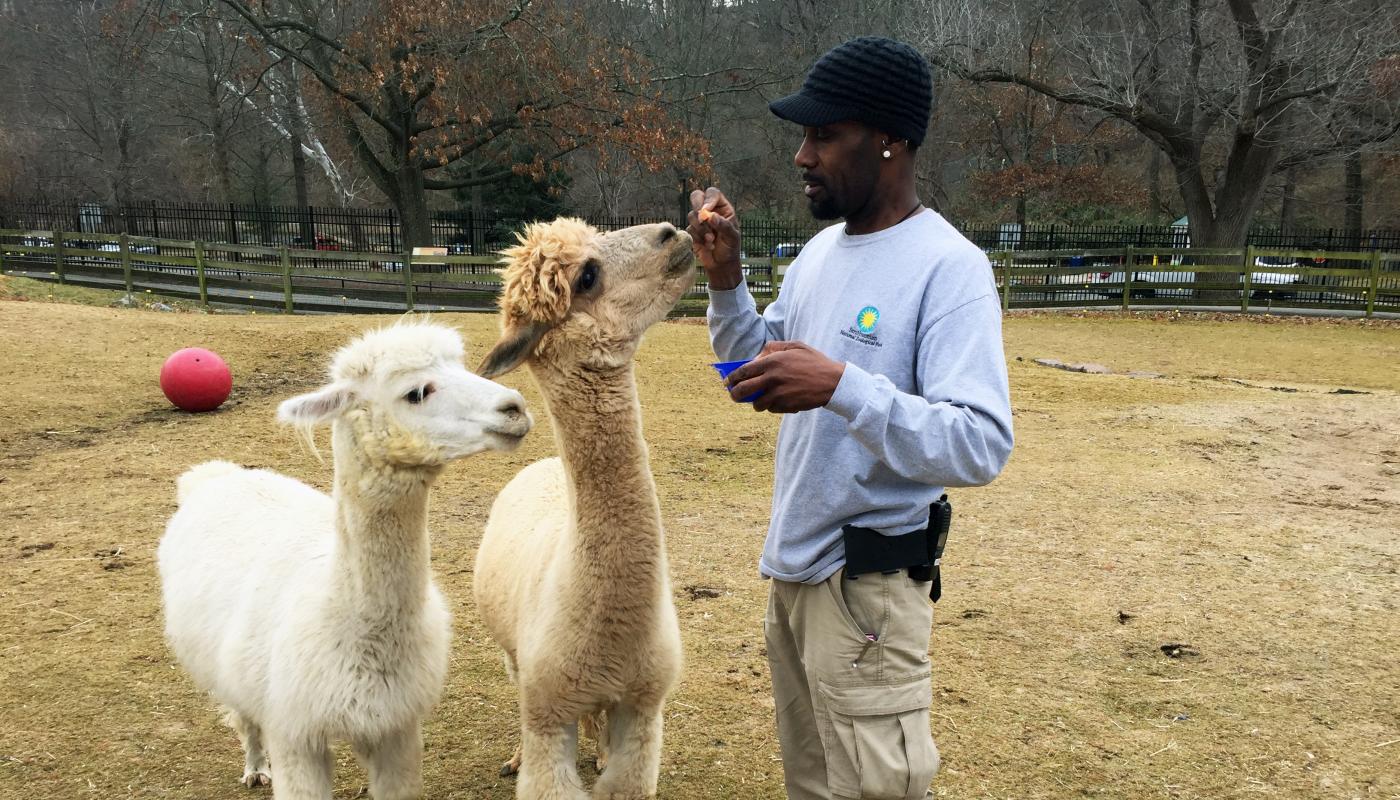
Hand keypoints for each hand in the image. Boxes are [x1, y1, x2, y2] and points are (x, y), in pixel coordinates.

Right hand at [686, 187, 742, 289]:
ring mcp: (699, 220)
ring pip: (691, 215)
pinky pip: (689, 229)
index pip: (713, 194)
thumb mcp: (732, 237)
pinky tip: (707, 245)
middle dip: (697, 207)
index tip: (706, 211)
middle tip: (701, 219)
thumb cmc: (730, 248)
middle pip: (696, 196)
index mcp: (722, 208)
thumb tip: (710, 216)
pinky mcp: (692, 231)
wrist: (721, 264)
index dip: (708, 200)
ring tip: (711, 240)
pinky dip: (698, 238)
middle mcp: (710, 210)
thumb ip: (723, 225)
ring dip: (701, 229)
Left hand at [726, 341, 844, 412]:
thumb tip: (756, 358)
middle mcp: (772, 379)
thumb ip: (772, 348)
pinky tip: (780, 400)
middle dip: (735, 395)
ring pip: (757, 404)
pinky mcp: (786, 406)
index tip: (728, 382)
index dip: (732, 378)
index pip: (743, 372)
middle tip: (734, 395)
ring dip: (756, 403)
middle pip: (743, 391)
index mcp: (772, 362)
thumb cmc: (814, 361)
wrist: (833, 382)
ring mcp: (779, 394)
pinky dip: (772, 407)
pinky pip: (771, 409)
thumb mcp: (795, 346)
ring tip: (760, 400)